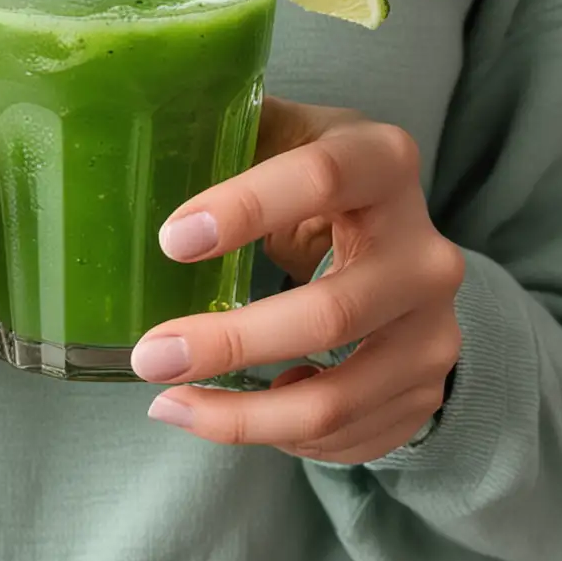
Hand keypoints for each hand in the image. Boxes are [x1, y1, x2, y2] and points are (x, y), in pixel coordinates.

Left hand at [132, 97, 464, 463]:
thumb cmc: (317, 184)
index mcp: (383, 164)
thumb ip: (224, 125)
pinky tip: (229, 413)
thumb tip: (128, 123)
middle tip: (149, 356)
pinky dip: (275, 435)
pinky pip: (344, 436)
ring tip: (167, 403)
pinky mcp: (424, 388)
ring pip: (336, 399)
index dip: (246, 209)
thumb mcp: (284, 138)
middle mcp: (426, 250)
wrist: (400, 245)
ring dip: (240, 416)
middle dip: (227, 344)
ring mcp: (434, 328)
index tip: (171, 240)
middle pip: (330, 314)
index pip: (322, 179)